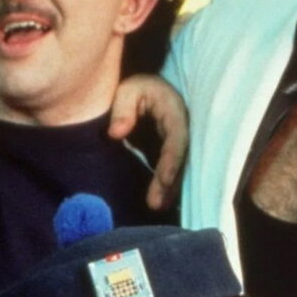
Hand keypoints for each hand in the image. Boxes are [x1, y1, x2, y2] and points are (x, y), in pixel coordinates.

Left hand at [106, 74, 187, 209]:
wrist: (144, 91)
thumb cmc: (137, 88)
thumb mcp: (128, 89)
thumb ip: (122, 108)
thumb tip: (116, 133)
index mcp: (174, 113)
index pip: (177, 139)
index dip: (172, 161)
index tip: (165, 180)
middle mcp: (181, 131)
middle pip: (179, 160)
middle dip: (169, 184)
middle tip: (155, 204)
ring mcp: (176, 143)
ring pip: (177, 170)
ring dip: (168, 191)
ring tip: (156, 207)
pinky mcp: (168, 153)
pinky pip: (169, 172)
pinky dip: (164, 188)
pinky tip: (157, 204)